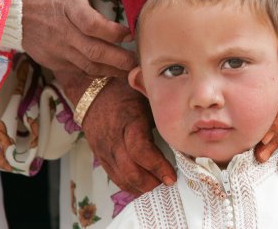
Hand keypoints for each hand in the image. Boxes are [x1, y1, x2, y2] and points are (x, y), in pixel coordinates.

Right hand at [22, 0, 133, 77]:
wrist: (8, 6)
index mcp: (68, 7)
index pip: (93, 25)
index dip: (114, 33)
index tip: (132, 34)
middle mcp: (63, 31)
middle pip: (94, 51)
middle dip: (120, 60)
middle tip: (139, 63)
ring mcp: (56, 49)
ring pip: (88, 65)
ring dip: (112, 71)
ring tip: (131, 72)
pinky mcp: (52, 60)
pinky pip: (78, 70)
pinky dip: (96, 72)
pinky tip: (110, 72)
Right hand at [56, 72, 176, 194]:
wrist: (92, 90)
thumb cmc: (124, 91)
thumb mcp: (145, 96)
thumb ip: (161, 112)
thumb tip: (186, 125)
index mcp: (128, 121)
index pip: (140, 151)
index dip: (157, 166)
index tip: (172, 176)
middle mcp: (113, 138)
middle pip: (129, 171)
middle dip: (150, 183)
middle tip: (168, 184)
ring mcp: (104, 149)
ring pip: (120, 178)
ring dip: (140, 187)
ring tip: (158, 186)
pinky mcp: (99, 154)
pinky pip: (113, 176)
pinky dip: (129, 184)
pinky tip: (142, 185)